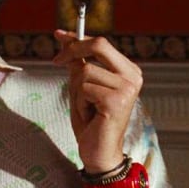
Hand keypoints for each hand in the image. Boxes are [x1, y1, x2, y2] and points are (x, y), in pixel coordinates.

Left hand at [52, 29, 141, 172]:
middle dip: (73, 50)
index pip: (102, 44)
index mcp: (128, 70)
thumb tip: (65, 39)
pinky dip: (79, 102)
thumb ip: (78, 64)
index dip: (77, 38)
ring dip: (76, 91)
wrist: (99, 152)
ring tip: (86, 108)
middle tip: (56, 61)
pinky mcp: (117, 100)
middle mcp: (132, 76)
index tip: (58, 34)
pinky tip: (89, 115)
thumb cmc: (91, 122)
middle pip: (99, 45)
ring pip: (85, 70)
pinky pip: (84, 88)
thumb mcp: (82, 87)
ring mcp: (127, 88)